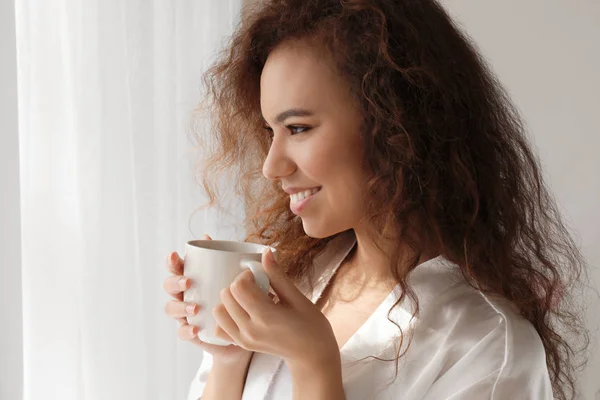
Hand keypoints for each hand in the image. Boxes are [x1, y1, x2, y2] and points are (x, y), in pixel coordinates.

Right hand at [163, 234, 252, 364]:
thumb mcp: (249, 283)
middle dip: (174, 282)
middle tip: (188, 282)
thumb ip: (250, 266)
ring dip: (180, 306)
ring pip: (171, 308)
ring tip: (195, 308)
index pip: (179, 266)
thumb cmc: (248, 301)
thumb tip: (265, 251)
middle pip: (170, 286)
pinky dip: (187, 330)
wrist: (250, 333)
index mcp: (197, 277)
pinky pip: (183, 332)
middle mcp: (188, 294)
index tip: (176, 255)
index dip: (173, 261)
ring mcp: (188, 314)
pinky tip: (196, 329)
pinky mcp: (193, 333)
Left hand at [212, 248, 339, 370]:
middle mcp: (250, 330)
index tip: (260, 276)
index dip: (246, 275)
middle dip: (238, 284)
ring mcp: (243, 340)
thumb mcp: (298, 298)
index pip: (239, 287)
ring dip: (229, 299)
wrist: (312, 355)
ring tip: (248, 298)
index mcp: (266, 317)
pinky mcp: (241, 344)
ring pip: (218, 311)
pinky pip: (220, 327)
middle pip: (226, 296)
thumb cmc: (311, 326)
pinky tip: (242, 311)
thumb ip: (277, 276)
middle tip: (256, 285)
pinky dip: (226, 316)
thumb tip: (266, 252)